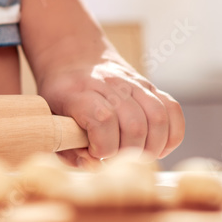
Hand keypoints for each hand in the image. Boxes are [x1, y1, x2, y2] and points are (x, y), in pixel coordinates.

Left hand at [37, 58, 184, 166]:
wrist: (72, 56)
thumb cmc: (60, 96)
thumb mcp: (50, 120)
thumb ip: (67, 149)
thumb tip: (93, 165)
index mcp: (77, 91)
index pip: (102, 118)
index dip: (103, 145)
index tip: (95, 153)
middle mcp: (108, 83)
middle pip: (134, 123)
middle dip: (129, 153)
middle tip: (117, 159)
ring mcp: (132, 82)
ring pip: (157, 117)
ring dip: (152, 147)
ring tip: (137, 156)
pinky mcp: (149, 85)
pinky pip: (172, 109)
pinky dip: (171, 135)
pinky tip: (157, 147)